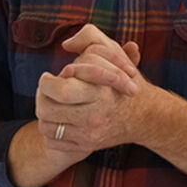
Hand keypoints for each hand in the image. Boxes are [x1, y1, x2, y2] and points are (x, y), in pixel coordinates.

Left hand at [34, 24, 152, 154]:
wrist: (145, 117)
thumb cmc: (124, 81)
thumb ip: (90, 38)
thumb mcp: (113, 52)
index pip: (61, 90)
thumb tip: (67, 44)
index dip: (47, 82)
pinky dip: (50, 130)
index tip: (50, 76)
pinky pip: (52, 141)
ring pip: (46, 126)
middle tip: (47, 89)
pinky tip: (58, 118)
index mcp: (100, 93)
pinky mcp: (85, 148)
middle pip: (46, 110)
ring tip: (52, 102)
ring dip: (44, 113)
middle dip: (41, 96)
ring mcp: (89, 136)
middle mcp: (94, 118)